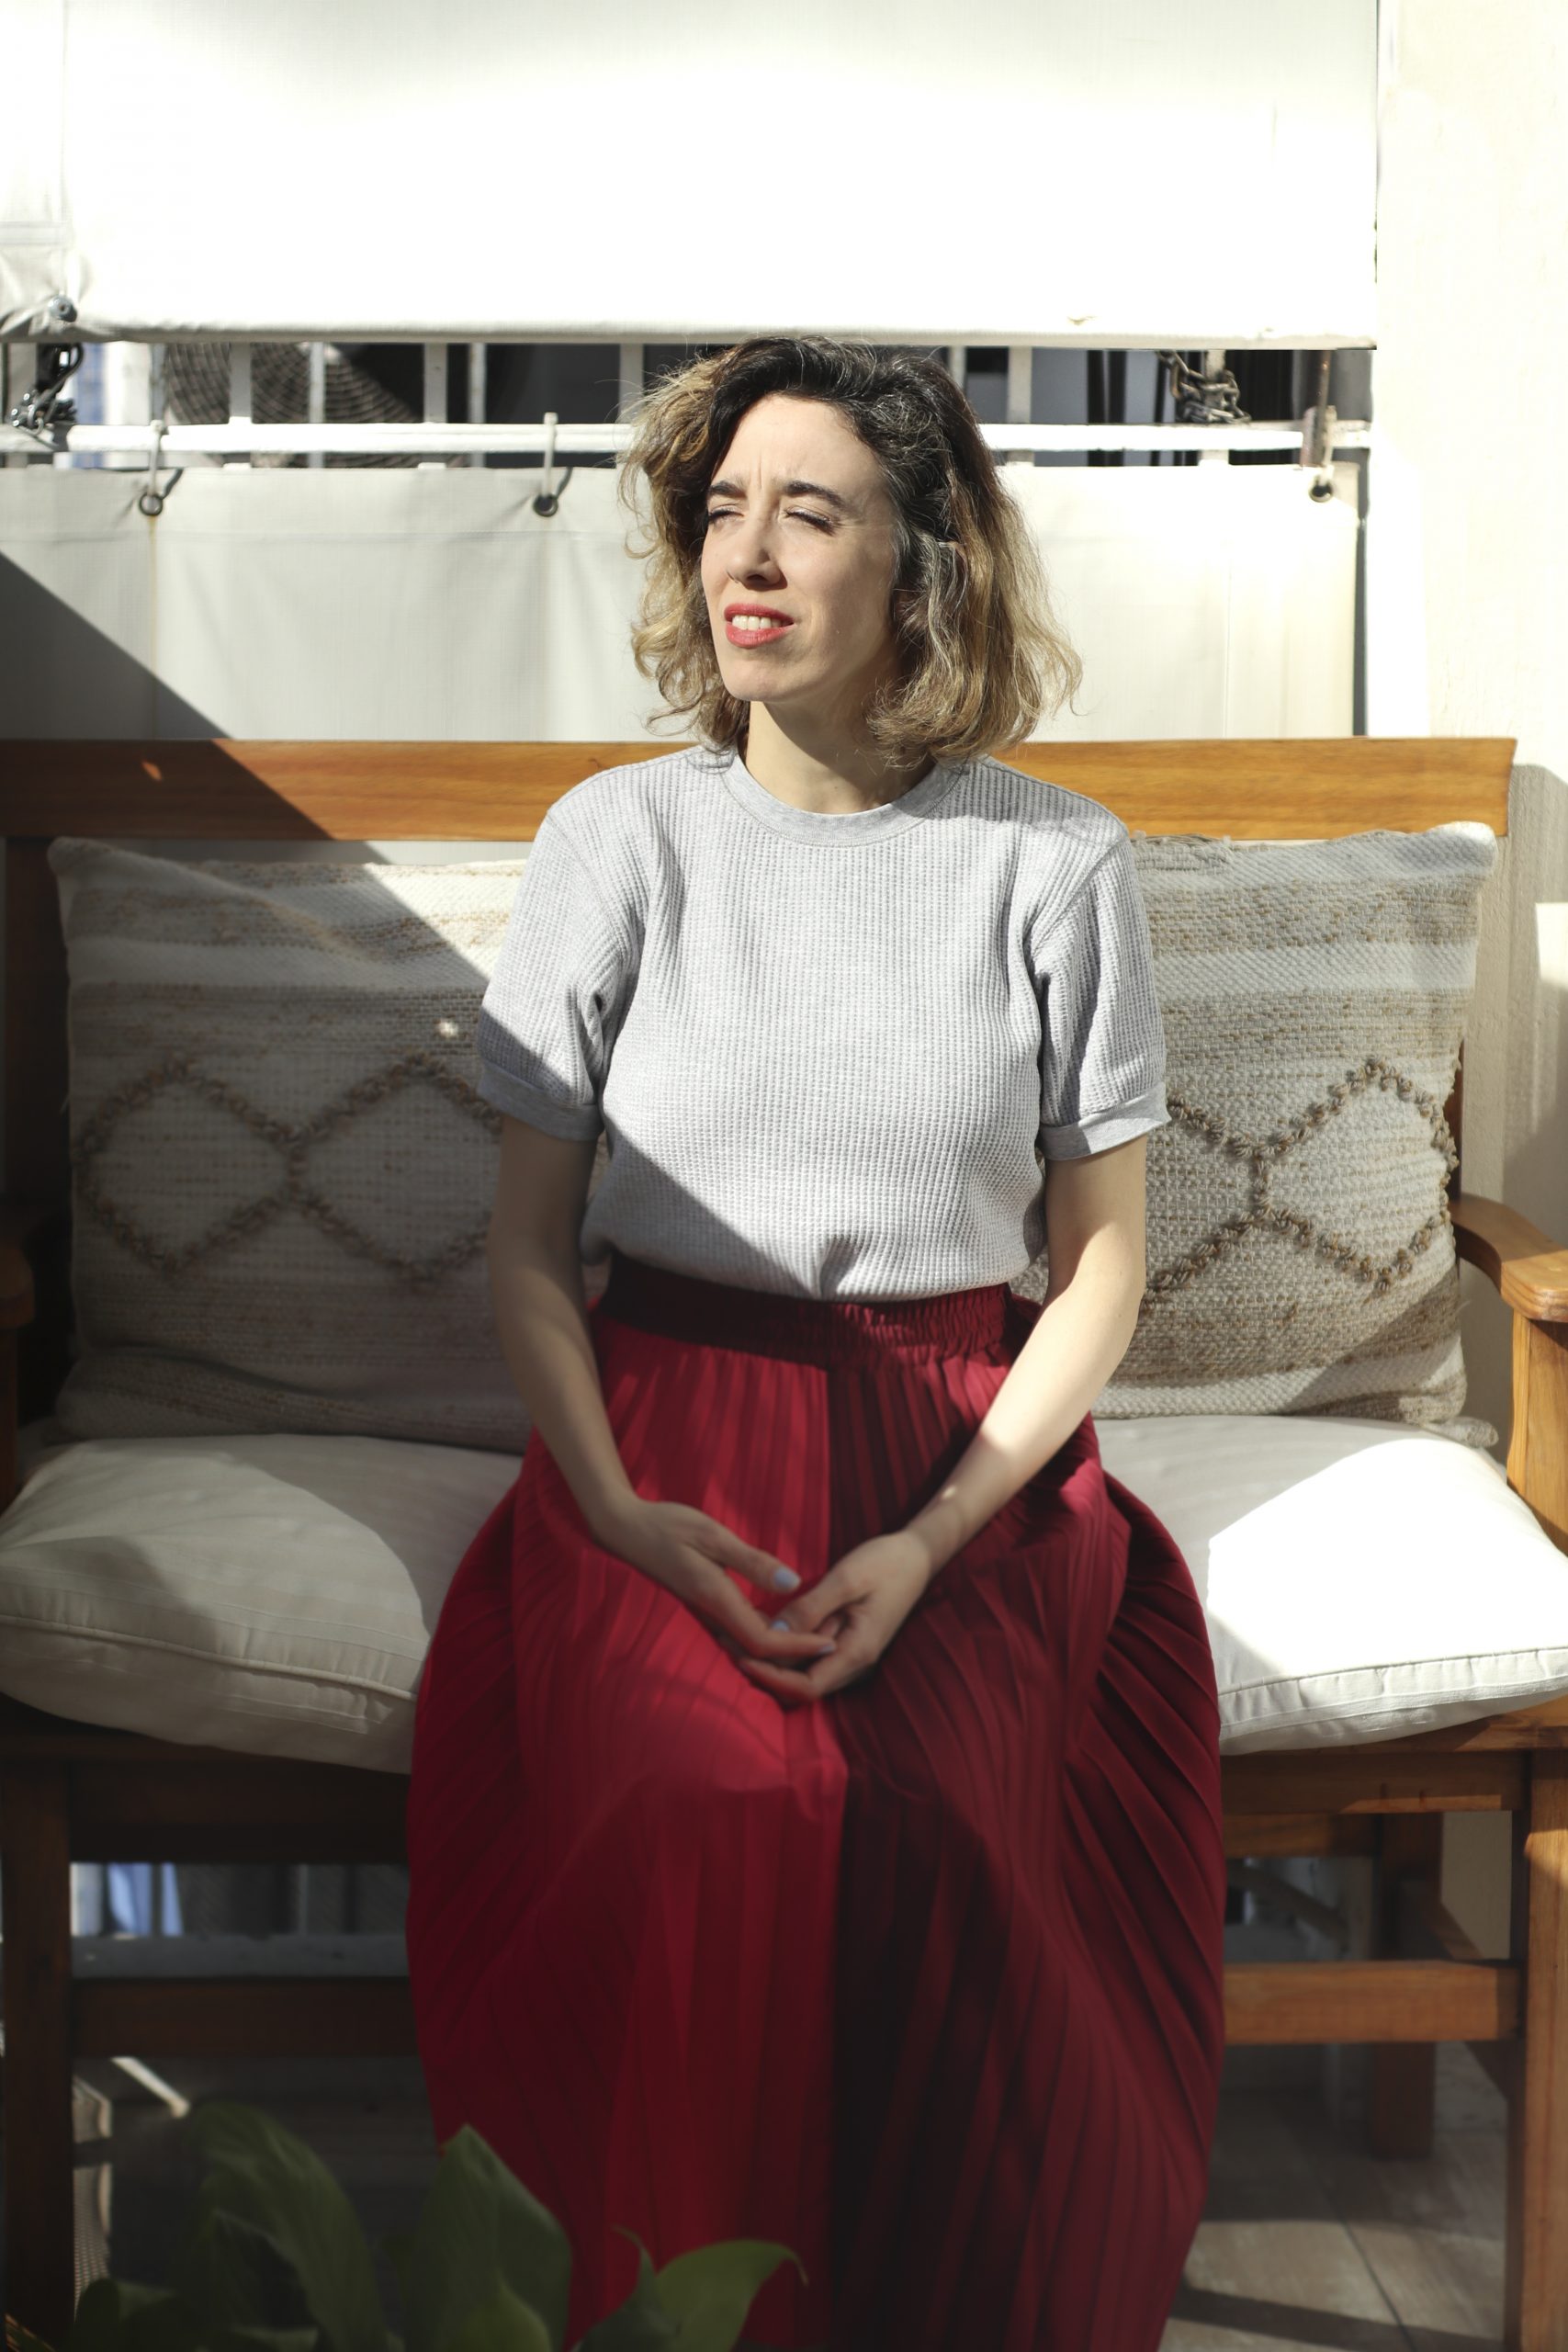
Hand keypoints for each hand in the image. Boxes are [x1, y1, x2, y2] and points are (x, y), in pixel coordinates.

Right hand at [590, 1496, 839, 1674]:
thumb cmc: (667, 1525)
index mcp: (715, 1598)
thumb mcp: (713, 1535)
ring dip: (782, 1645)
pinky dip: (764, 1632)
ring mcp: (704, 1613)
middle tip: (834, 1642)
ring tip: (818, 1636)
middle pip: (758, 1651)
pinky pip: (737, 1630)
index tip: (829, 1643)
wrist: (624, 1528)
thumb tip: (793, 1583)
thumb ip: (752, 1561)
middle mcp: (710, 1613)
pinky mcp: (702, 1605)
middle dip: (796, 1653)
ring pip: (747, 1643)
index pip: (764, 1640)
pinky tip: (783, 1623)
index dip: (798, 1646)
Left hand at [737, 1530, 933, 1705]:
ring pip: (802, 1670)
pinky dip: (784, 1643)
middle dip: (763, 1669)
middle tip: (725, 1640)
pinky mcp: (843, 1640)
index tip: (741, 1657)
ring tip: (733, 1630)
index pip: (807, 1687)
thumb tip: (774, 1633)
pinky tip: (760, 1620)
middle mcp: (853, 1661)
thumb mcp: (846, 1579)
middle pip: (800, 1684)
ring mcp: (849, 1652)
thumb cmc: (886, 1563)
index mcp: (858, 1651)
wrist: (917, 1555)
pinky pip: (808, 1652)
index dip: (772, 1679)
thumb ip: (811, 1607)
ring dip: (770, 1657)